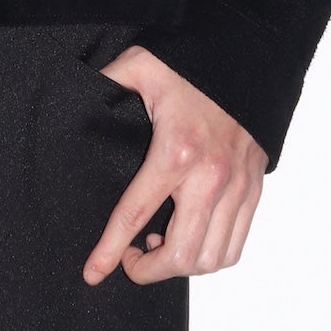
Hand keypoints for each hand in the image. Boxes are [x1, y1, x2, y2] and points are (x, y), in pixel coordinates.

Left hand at [82, 46, 267, 285]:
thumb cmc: (192, 65)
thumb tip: (76, 94)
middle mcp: (211, 177)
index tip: (93, 273)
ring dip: (181, 266)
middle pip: (180, 254)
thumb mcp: (140, 66)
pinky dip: (211, 257)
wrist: (247, 58)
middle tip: (130, 256)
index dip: (110, 250)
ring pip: (211, 259)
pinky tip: (191, 237)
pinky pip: (235, 246)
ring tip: (160, 244)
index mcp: (176, 151)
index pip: (135, 214)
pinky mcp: (253, 190)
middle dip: (149, 270)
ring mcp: (237, 188)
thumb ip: (107, 83)